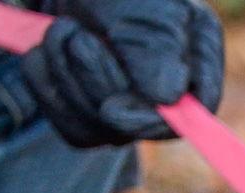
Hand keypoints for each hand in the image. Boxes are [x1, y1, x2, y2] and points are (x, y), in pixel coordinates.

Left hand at [21, 0, 223, 147]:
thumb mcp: (139, 3)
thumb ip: (158, 46)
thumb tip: (167, 97)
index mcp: (197, 51)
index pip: (198, 107)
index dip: (155, 118)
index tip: (111, 110)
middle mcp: (170, 86)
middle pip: (141, 125)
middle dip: (96, 81)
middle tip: (77, 35)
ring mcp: (132, 104)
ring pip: (100, 128)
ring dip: (66, 75)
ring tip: (62, 28)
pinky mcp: (94, 113)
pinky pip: (71, 125)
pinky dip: (47, 83)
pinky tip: (47, 49)